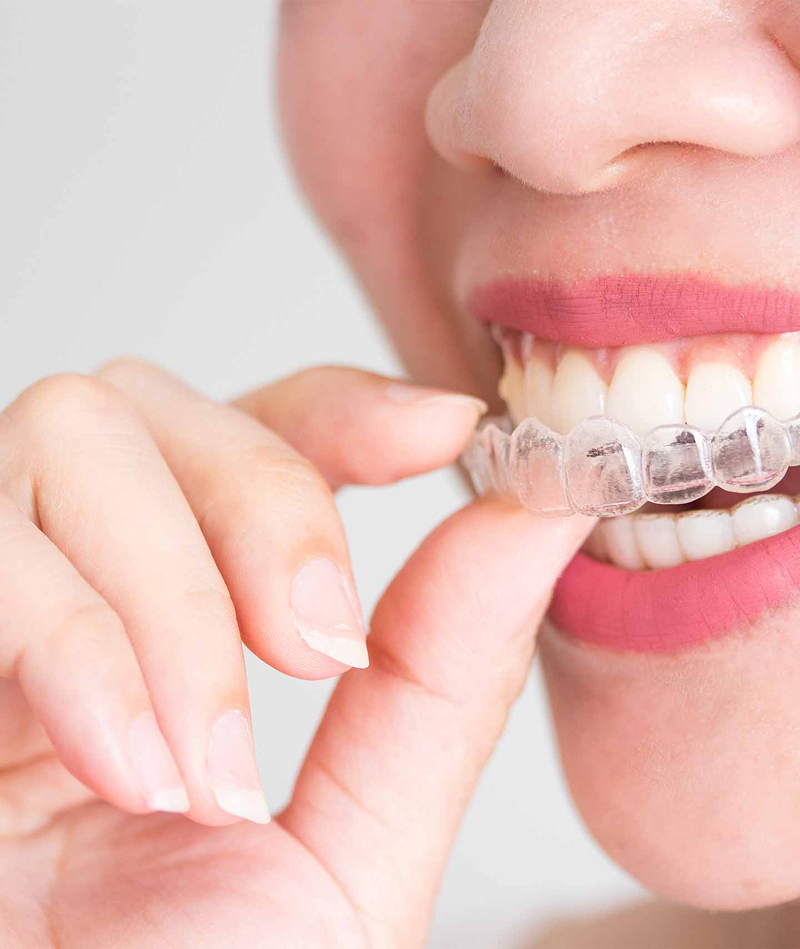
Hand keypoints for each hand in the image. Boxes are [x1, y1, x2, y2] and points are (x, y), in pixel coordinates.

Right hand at [0, 360, 591, 947]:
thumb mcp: (352, 842)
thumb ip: (442, 676)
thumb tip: (539, 519)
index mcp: (174, 618)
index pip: (250, 431)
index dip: (342, 405)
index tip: (446, 428)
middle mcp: (73, 582)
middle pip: (158, 402)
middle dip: (264, 501)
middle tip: (316, 650)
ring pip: (74, 433)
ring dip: (171, 590)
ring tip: (203, 760)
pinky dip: (77, 638)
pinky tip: (123, 765)